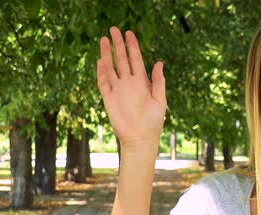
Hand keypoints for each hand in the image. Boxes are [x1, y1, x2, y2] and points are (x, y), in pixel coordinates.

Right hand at [97, 27, 166, 147]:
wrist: (140, 139)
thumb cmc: (153, 122)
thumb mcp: (160, 100)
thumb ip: (158, 81)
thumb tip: (159, 62)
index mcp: (142, 82)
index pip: (136, 59)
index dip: (132, 46)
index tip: (129, 33)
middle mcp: (129, 84)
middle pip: (122, 60)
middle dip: (118, 45)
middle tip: (114, 29)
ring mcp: (118, 90)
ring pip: (111, 68)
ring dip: (107, 55)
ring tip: (104, 40)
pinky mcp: (109, 99)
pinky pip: (104, 83)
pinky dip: (102, 73)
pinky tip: (100, 61)